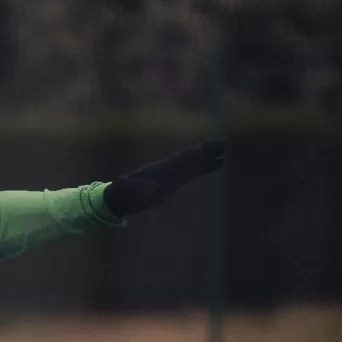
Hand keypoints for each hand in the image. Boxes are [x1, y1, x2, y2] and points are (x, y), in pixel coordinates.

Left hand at [102, 141, 225, 215]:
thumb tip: (118, 182)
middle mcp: (168, 169)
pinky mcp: (173, 181)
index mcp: (160, 171)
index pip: (179, 160)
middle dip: (204, 152)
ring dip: (206, 159)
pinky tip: (215, 165)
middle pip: (189, 158)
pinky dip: (203, 168)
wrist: (121, 197)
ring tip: (222, 154)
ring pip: (192, 164)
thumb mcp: (124, 191)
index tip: (205, 149)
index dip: (192, 155)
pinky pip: (191, 173)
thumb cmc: (124, 194)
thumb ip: (124, 186)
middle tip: (222, 144)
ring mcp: (172, 175)